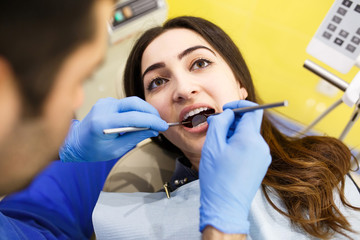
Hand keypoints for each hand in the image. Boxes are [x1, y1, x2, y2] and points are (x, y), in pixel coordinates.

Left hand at [59, 97, 167, 161]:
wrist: (75, 142)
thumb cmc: (93, 149)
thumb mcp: (116, 149)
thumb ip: (135, 138)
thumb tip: (153, 130)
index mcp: (103, 122)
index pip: (133, 117)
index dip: (152, 121)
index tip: (164, 126)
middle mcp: (104, 108)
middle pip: (135, 103)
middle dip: (151, 112)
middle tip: (161, 123)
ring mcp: (105, 102)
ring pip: (132, 102)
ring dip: (145, 111)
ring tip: (153, 122)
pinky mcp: (107, 101)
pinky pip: (127, 104)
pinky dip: (137, 110)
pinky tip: (141, 119)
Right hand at [199, 100, 270, 233]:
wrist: (225, 206)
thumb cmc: (217, 178)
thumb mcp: (213, 145)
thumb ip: (220, 123)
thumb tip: (228, 114)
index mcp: (250, 139)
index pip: (252, 110)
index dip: (239, 105)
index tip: (226, 109)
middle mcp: (261, 146)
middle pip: (249, 123)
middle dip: (233, 122)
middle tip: (215, 128)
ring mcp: (263, 157)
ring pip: (249, 135)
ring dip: (234, 134)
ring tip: (219, 146)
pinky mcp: (261, 165)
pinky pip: (250, 147)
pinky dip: (239, 145)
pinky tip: (226, 156)